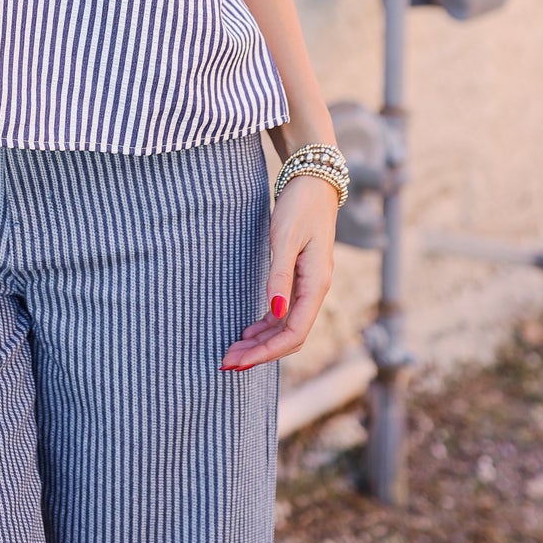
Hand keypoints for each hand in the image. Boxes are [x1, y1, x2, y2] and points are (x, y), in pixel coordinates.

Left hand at [218, 172, 336, 371]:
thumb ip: (280, 275)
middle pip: (290, 337)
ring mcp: (308, 285)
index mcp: (316, 285)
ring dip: (261, 342)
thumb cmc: (299, 206)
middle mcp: (315, 290)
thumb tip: (276, 312)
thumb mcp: (284, 237)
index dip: (266, 352)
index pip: (293, 333)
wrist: (313, 181)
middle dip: (259, 353)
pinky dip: (266, 325)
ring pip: (286, 327)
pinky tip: (248, 331)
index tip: (238, 361)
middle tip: (226, 362)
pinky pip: (284, 312)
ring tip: (233, 352)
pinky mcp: (299, 277)